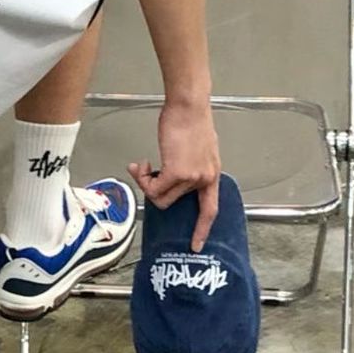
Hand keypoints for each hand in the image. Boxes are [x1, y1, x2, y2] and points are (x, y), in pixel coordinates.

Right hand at [128, 99, 220, 252]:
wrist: (188, 107)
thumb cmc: (190, 119)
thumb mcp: (196, 147)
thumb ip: (189, 162)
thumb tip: (172, 170)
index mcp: (212, 175)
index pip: (210, 210)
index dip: (202, 229)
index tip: (195, 245)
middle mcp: (204, 180)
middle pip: (173, 202)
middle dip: (153, 190)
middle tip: (143, 173)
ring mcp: (191, 178)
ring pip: (160, 197)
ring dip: (145, 183)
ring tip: (141, 167)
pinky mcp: (177, 172)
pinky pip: (153, 187)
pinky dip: (142, 178)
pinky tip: (141, 164)